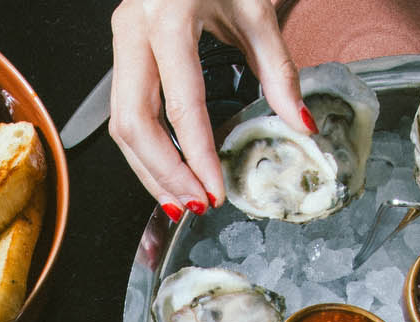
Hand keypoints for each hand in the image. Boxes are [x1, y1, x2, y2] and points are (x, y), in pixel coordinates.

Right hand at [109, 0, 310, 214]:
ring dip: (150, 171)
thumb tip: (298, 123)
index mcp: (168, 16)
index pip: (180, 103)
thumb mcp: (256, 11)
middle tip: (196, 205)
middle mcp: (134, 30)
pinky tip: (169, 175)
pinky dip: (146, 152)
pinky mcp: (122, 54)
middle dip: (164, 173)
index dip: (197, 154)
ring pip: (120, 126)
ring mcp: (122, 42)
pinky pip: (124, 114)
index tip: (215, 188)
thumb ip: (278, 70)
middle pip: (134, 122)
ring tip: (183, 201)